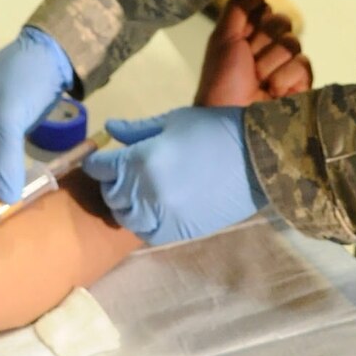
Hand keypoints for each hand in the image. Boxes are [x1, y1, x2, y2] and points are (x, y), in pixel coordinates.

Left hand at [83, 105, 263, 247]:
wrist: (258, 158)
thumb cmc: (214, 131)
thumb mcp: (173, 122)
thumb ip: (136, 130)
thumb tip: (110, 130)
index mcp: (141, 161)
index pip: (101, 168)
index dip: (97, 162)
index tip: (101, 159)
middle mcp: (145, 193)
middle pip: (111, 195)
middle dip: (111, 182)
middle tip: (122, 172)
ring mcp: (163, 217)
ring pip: (126, 218)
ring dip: (126, 205)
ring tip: (138, 192)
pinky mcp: (180, 232)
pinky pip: (149, 234)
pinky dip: (145, 223)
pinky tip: (154, 209)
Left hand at [196, 0, 311, 106]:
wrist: (228, 118)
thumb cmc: (220, 81)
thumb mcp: (223, 38)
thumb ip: (241, 7)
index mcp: (250, 37)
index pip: (266, 11)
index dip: (255, 23)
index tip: (242, 40)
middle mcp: (269, 50)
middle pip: (282, 24)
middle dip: (262, 44)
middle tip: (248, 64)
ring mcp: (286, 68)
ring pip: (293, 44)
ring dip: (270, 64)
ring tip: (258, 82)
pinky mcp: (301, 86)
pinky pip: (303, 65)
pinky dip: (284, 77)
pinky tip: (273, 92)